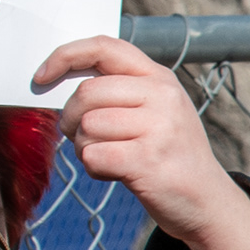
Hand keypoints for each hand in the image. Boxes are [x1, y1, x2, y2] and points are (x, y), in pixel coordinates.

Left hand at [36, 36, 249, 249]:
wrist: (207, 201)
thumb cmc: (170, 154)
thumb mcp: (157, 109)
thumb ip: (121, 89)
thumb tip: (60, 81)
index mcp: (160, 78)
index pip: (104, 47)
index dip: (64, 57)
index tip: (41, 78)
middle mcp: (163, 96)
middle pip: (86, 92)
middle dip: (71, 119)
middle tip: (83, 137)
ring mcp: (159, 128)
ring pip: (87, 126)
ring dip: (85, 147)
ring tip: (109, 157)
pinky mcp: (149, 161)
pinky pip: (93, 156)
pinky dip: (94, 168)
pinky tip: (114, 173)